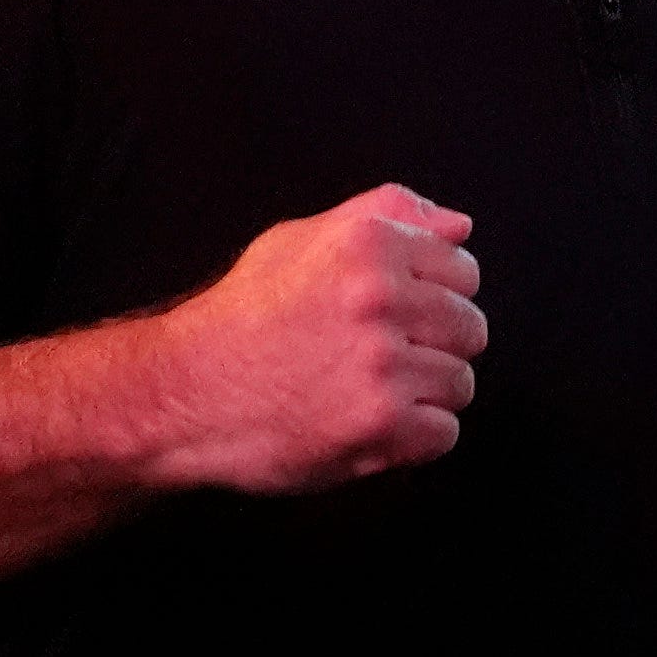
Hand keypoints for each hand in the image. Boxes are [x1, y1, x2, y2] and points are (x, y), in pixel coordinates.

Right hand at [148, 185, 484, 493]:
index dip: (437, 297)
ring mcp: (384, 364)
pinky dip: (412, 439)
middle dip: (435, 347)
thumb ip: (386, 218)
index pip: (463, 270)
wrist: (187, 392)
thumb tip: (460, 227)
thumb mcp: (302, 239)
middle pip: (469, 329)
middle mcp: (381, 298)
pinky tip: (367, 423)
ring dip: (424, 395)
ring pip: (460, 383)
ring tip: (369, 392)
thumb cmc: (242, 316)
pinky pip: (443, 433)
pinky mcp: (380, 424)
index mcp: (370, 244)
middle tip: (381, 359)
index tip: (403, 316)